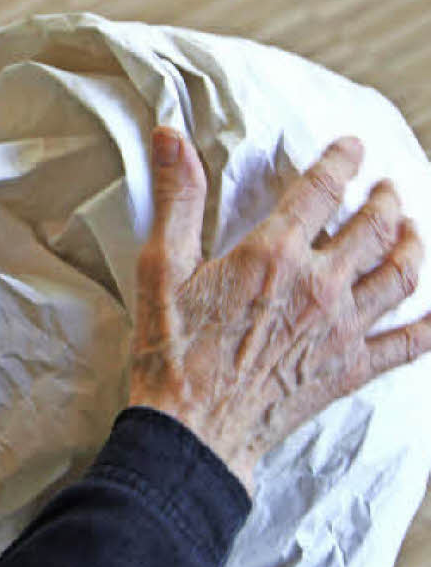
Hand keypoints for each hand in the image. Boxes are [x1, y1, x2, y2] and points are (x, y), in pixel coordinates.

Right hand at [129, 127, 430, 494]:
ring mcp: (342, 329)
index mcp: (275, 254)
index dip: (341, 160)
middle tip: (386, 187)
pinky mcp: (351, 369)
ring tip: (410, 228)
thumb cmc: (173, 348)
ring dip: (412, 243)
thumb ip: (177, 197)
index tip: (351, 147)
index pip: (322, 189)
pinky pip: (411, 343)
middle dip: (386, 199)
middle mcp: (321, 285)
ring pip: (402, 275)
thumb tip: (172, 137)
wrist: (194, 429)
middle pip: (375, 227)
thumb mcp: (162, 265)